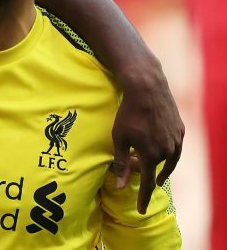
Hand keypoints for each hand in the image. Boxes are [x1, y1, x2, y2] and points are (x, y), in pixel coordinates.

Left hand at [111, 58, 183, 213]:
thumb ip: (120, 163)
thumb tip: (120, 186)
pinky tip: (161, 150)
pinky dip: (167, 152)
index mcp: (151, 156)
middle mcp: (168, 151)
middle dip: (143, 171)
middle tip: (133, 167)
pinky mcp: (180, 129)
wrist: (147, 88)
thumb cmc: (128, 113)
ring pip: (168, 159)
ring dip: (157, 164)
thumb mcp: (119, 139)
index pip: (146, 183)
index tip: (141, 210)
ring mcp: (176, 140)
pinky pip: (174, 147)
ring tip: (151, 168)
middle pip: (155, 168)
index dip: (143, 198)